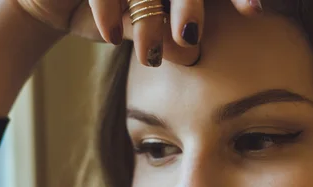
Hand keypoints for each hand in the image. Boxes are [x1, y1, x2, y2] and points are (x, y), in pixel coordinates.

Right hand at [16, 0, 263, 66]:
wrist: (58, 1)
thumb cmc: (117, 16)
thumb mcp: (148, 30)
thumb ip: (172, 36)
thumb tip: (191, 50)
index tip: (254, 11)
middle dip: (190, 5)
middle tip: (191, 37)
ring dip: (149, 19)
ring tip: (149, 55)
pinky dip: (108, 10)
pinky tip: (112, 36)